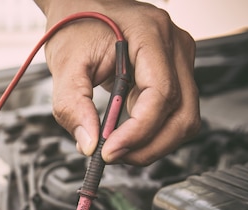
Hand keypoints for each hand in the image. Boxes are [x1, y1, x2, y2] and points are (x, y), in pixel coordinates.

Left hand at [35, 0, 200, 164]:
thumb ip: (71, 105)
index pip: (162, 94)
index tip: (110, 151)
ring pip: (183, 119)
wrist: (80, 6)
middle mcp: (173, 46)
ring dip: (152, 144)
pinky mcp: (171, 74)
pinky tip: (123, 135)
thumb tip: (89, 143)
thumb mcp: (64, 64)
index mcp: (150, 34)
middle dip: (149, 145)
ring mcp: (177, 60)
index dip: (139, 131)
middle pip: (183, 113)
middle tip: (114, 156)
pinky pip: (172, 114)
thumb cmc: (74, 24)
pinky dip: (149, 133)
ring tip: (116, 148)